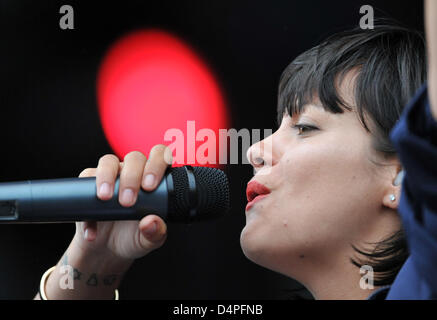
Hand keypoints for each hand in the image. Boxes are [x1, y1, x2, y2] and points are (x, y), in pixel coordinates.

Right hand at [71, 145, 172, 261]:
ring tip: (105, 198)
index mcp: (153, 178)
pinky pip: (85, 180)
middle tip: (127, 201)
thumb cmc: (133, 237)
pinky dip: (87, 202)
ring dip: (107, 176)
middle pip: (134, 158)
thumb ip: (155, 233)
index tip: (149, 187)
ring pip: (108, 161)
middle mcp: (133, 172)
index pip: (159, 156)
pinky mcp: (88, 185)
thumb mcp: (148, 241)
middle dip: (131, 176)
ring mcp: (111, 176)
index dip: (156, 164)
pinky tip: (92, 228)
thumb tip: (151, 222)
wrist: (106, 249)